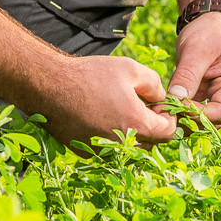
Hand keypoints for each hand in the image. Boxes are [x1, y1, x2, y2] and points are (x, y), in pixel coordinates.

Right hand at [39, 54, 176, 148]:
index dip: (168, 116)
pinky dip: (112, 136)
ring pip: (130, 148)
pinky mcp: (88, 152)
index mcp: (138, 124)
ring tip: (120, 108)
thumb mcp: (130, 68)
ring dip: (132, 132)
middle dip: (152, 125)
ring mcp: (104, 151)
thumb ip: (154, 84)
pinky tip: (101, 115)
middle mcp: (123, 145)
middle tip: (140, 104)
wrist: (51, 86)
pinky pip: (110, 148)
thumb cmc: (91, 74)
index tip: (157, 103)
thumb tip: (160, 98)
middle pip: (151, 142)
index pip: (169, 131)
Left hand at [166, 11, 220, 125]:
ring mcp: (215, 98)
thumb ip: (188, 75)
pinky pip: (191, 110)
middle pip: (211, 121)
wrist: (211, 22)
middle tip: (161, 113)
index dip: (198, 114)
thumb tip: (175, 99)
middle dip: (187, 119)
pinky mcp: (202, 96)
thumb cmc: (209, 32)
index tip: (175, 107)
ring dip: (181, 118)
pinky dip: (178, 110)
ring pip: (200, 119)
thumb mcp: (196, 50)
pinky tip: (161, 107)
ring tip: (159, 111)